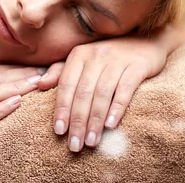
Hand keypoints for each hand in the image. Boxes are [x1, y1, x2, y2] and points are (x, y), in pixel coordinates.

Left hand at [36, 35, 167, 151]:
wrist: (145, 40)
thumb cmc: (109, 55)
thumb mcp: (83, 59)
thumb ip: (61, 71)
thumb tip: (39, 84)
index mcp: (79, 54)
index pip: (66, 85)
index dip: (62, 108)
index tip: (59, 131)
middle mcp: (96, 55)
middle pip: (83, 92)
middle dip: (77, 121)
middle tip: (75, 145)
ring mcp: (117, 60)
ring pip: (102, 93)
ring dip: (95, 120)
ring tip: (91, 142)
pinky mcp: (138, 66)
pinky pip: (125, 89)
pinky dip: (117, 108)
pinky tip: (111, 125)